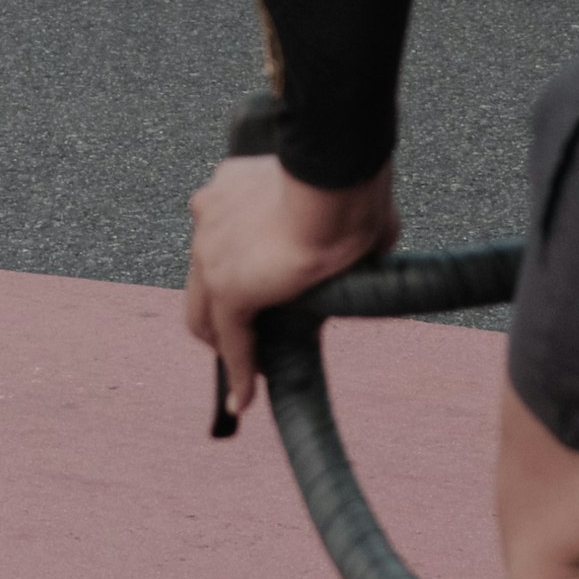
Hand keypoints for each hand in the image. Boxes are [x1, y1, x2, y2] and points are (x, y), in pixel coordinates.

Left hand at [185, 153, 398, 428]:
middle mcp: (209, 213)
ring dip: (223, 342)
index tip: (253, 280)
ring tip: (243, 372)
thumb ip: (341, 219)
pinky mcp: (227, 289)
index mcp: (231, 184)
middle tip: (242, 335)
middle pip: (202, 274)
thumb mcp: (340, 195)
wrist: (334, 185)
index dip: (234, 263)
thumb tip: (376, 237)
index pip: (220, 234)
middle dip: (219, 307)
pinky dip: (237, 369)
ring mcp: (210, 253)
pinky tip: (244, 396)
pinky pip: (231, 339)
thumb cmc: (351, 182)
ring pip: (205, 311)